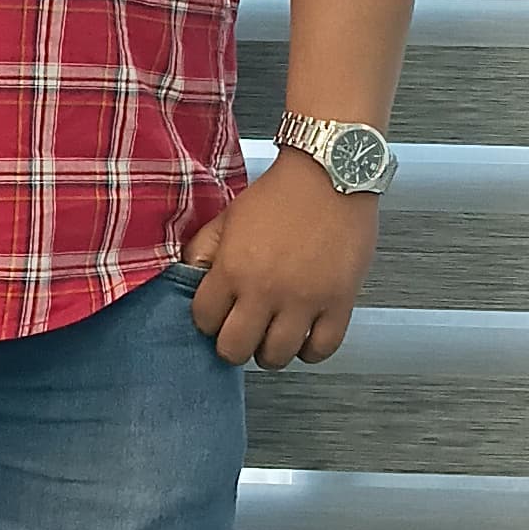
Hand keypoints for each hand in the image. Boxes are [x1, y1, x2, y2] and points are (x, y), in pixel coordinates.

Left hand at [181, 153, 379, 369]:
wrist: (331, 172)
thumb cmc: (282, 192)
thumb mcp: (228, 216)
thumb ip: (203, 250)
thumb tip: (189, 278)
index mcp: (233, 268)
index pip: (205, 321)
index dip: (209, 319)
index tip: (218, 315)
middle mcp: (265, 290)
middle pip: (235, 349)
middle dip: (233, 345)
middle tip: (242, 333)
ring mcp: (304, 300)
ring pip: (276, 357)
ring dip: (270, 352)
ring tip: (273, 336)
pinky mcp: (339, 303)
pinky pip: (321, 350)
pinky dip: (310, 351)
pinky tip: (304, 337)